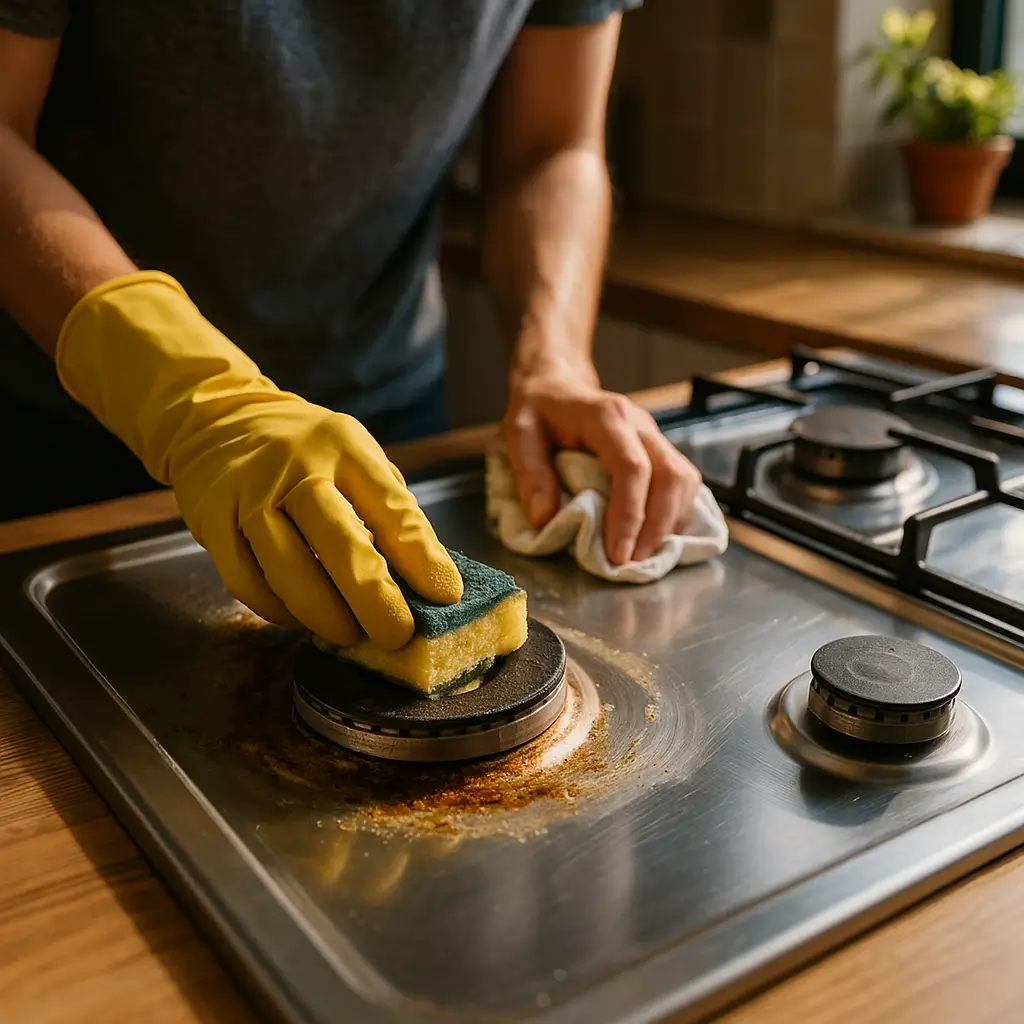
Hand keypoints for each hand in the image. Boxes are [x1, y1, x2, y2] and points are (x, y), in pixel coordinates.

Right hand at [56, 272, 462, 648]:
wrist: (218, 420)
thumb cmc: (307, 452)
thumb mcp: (355, 457)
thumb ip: (387, 509)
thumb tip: (425, 579)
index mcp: (346, 448)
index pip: (392, 507)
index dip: (422, 557)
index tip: (446, 595)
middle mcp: (298, 467)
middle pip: (341, 542)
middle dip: (374, 597)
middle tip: (398, 635)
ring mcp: (250, 494)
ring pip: (289, 568)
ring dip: (324, 613)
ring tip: (351, 636)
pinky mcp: (211, 521)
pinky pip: (247, 580)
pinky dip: (277, 609)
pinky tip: (301, 620)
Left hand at [502, 367, 701, 564]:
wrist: (556, 384)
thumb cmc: (538, 410)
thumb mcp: (518, 434)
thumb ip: (530, 474)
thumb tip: (546, 519)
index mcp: (606, 416)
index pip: (632, 468)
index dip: (629, 515)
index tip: (617, 553)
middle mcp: (639, 423)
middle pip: (670, 476)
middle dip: (656, 527)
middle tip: (632, 562)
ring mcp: (654, 435)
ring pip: (684, 480)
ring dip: (670, 522)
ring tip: (644, 554)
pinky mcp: (660, 449)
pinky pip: (683, 482)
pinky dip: (675, 513)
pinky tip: (655, 536)